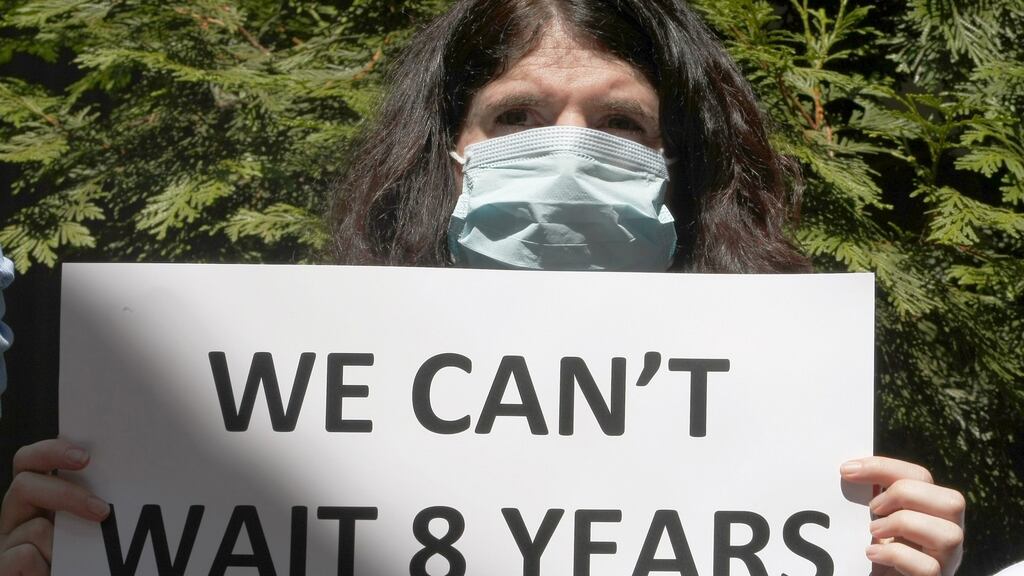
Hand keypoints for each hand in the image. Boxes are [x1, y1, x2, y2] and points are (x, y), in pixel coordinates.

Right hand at [0, 438, 109, 575]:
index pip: (34, 460)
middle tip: (101, 510)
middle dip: (66, 495)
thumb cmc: (88, 557)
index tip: (86, 457)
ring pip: (34, 528)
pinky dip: (44, 568)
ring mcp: (7, 541)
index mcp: (38, 495)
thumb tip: (124, 475)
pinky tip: (50, 573)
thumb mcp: (91, 522)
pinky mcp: (2, 566)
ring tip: (72, 562)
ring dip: (61, 547)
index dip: (53, 451)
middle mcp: (17, 514)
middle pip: (24, 484)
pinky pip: (25, 556)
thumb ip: (93, 500)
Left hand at [841, 456, 964, 575]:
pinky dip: (896, 555)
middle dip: (904, 494)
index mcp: (933, 511)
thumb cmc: (878, 552)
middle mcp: (948, 533)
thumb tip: (848, 470)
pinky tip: (872, 553)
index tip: (847, 470)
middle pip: (951, 501)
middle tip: (872, 508)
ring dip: (903, 524)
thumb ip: (876, 499)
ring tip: (874, 531)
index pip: (921, 476)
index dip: (884, 467)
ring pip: (949, 534)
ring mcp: (946, 560)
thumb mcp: (878, 520)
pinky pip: (928, 567)